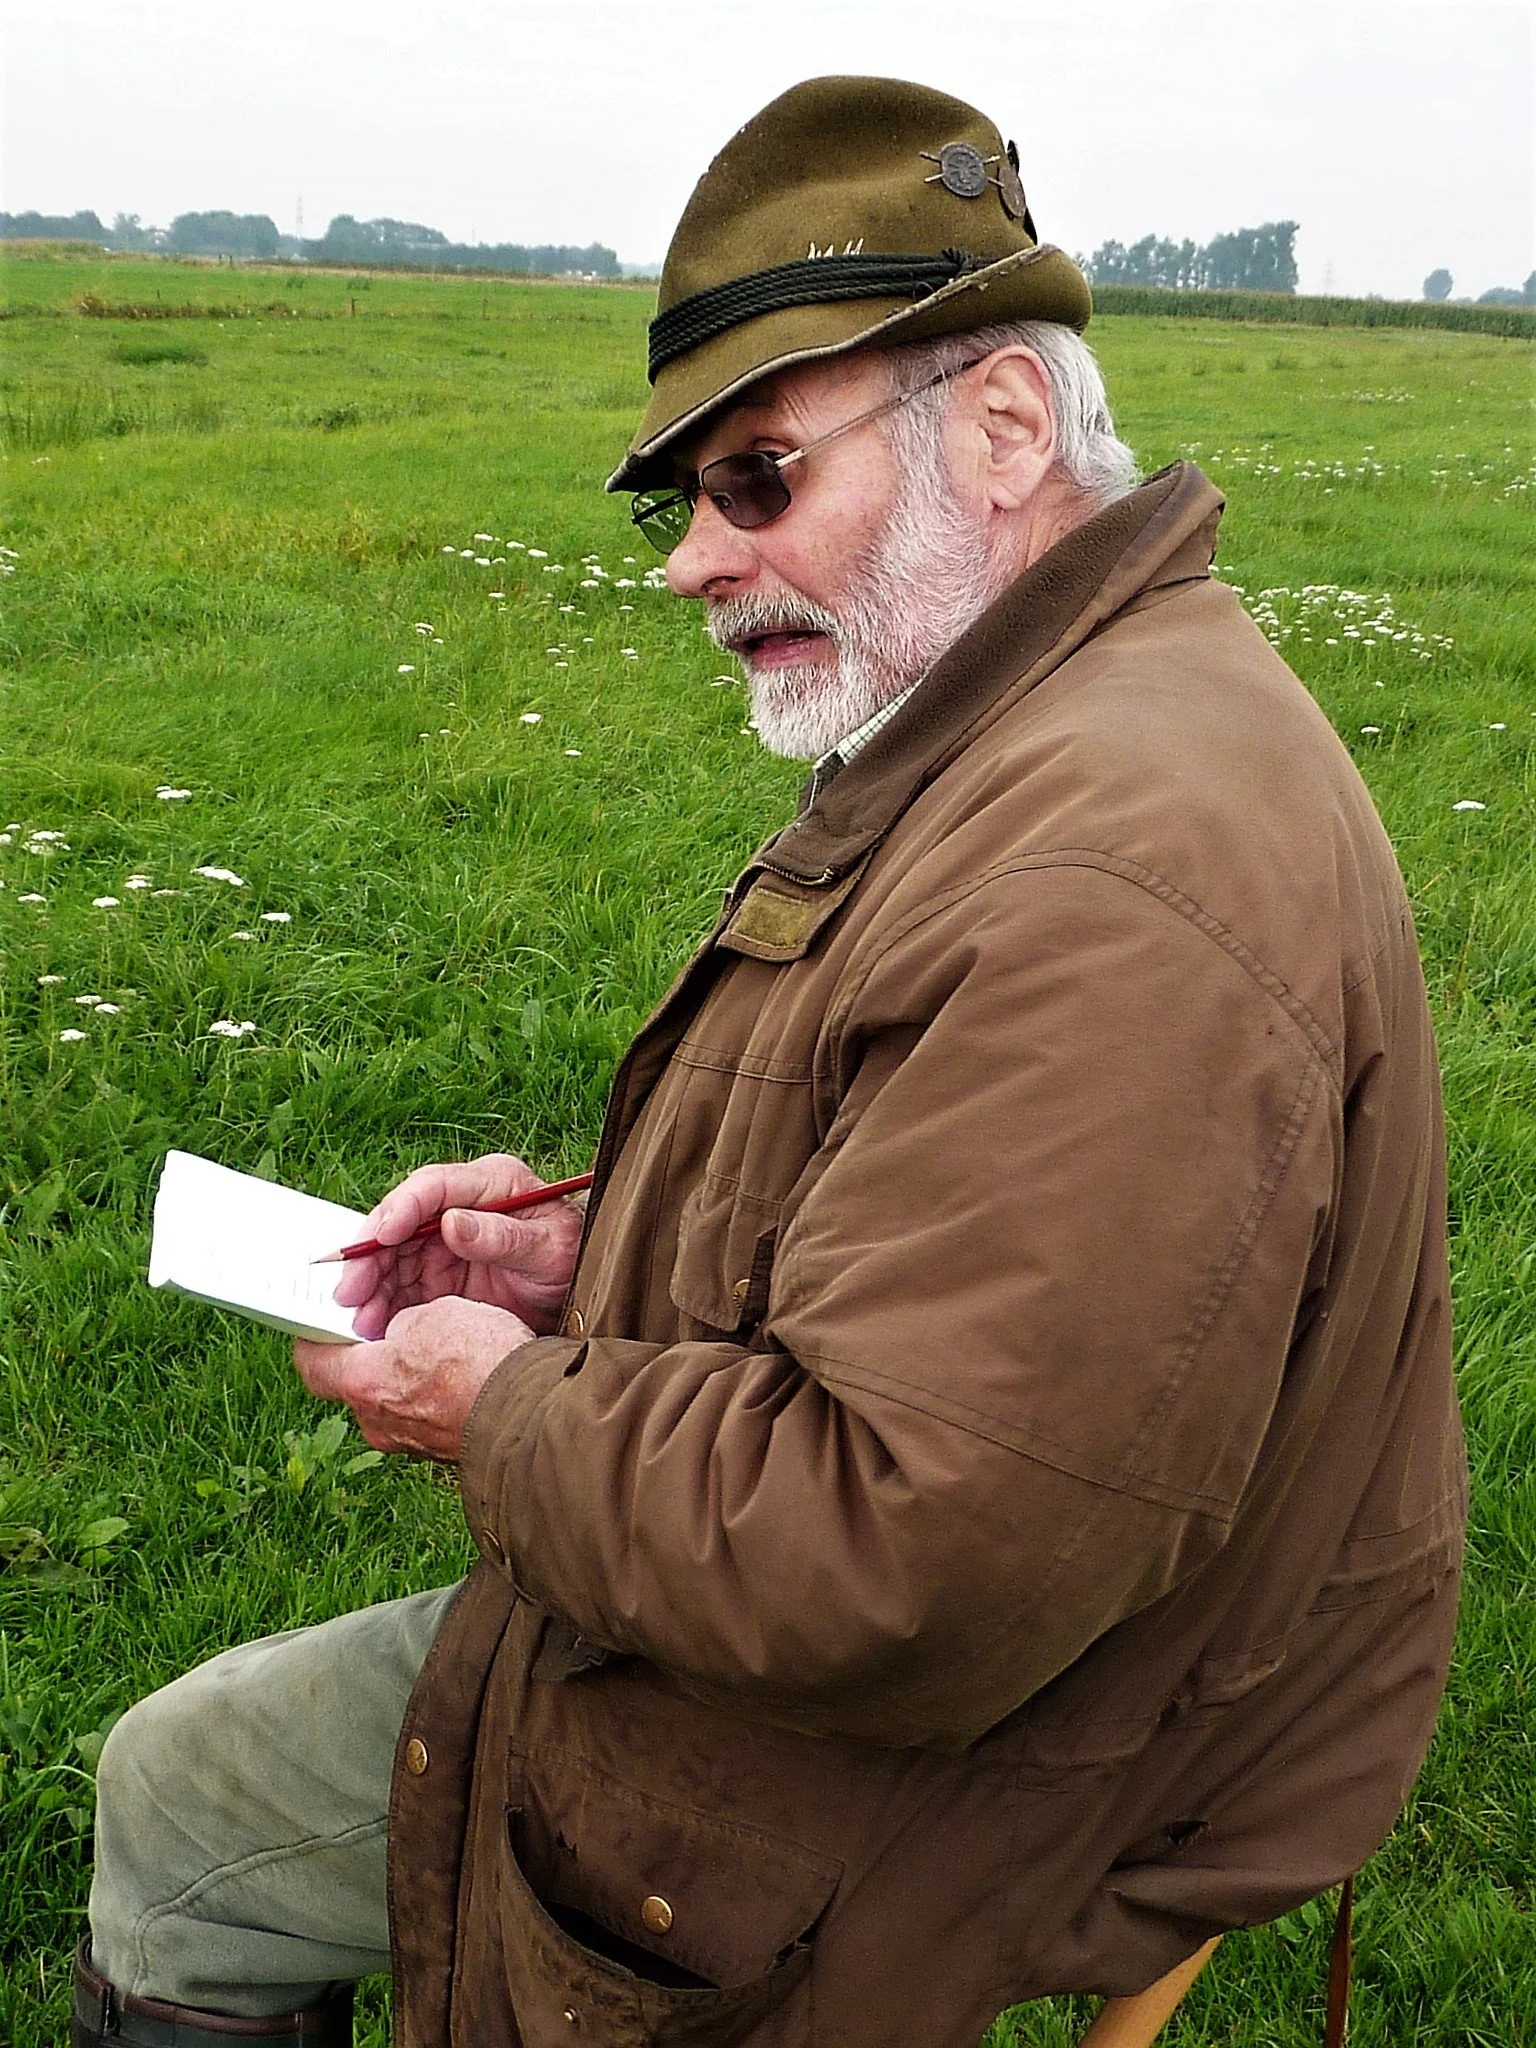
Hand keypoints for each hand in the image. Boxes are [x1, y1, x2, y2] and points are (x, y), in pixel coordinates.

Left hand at [294, 1296, 535, 1461]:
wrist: (531, 1412)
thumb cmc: (480, 1362)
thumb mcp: (434, 1313)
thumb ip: (403, 1323)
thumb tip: (403, 1335)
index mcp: (363, 1384)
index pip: (312, 1363)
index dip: (315, 1337)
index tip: (324, 1321)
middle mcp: (377, 1422)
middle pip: (354, 1384)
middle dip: (370, 1355)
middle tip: (392, 1325)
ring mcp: (409, 1443)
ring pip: (392, 1401)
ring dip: (407, 1376)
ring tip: (442, 1346)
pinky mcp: (440, 1451)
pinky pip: (425, 1416)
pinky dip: (435, 1395)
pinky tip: (463, 1372)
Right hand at [334, 1151, 583, 1341]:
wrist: (582, 1296)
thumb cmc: (571, 1259)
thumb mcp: (549, 1248)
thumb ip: (503, 1236)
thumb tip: (451, 1222)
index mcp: (490, 1182)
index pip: (433, 1186)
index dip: (402, 1208)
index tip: (382, 1236)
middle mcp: (459, 1206)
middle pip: (400, 1223)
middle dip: (370, 1257)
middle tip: (351, 1292)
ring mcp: (444, 1241)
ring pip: (392, 1258)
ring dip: (371, 1288)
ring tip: (360, 1321)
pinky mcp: (437, 1276)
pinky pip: (400, 1287)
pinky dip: (383, 1306)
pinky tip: (373, 1329)